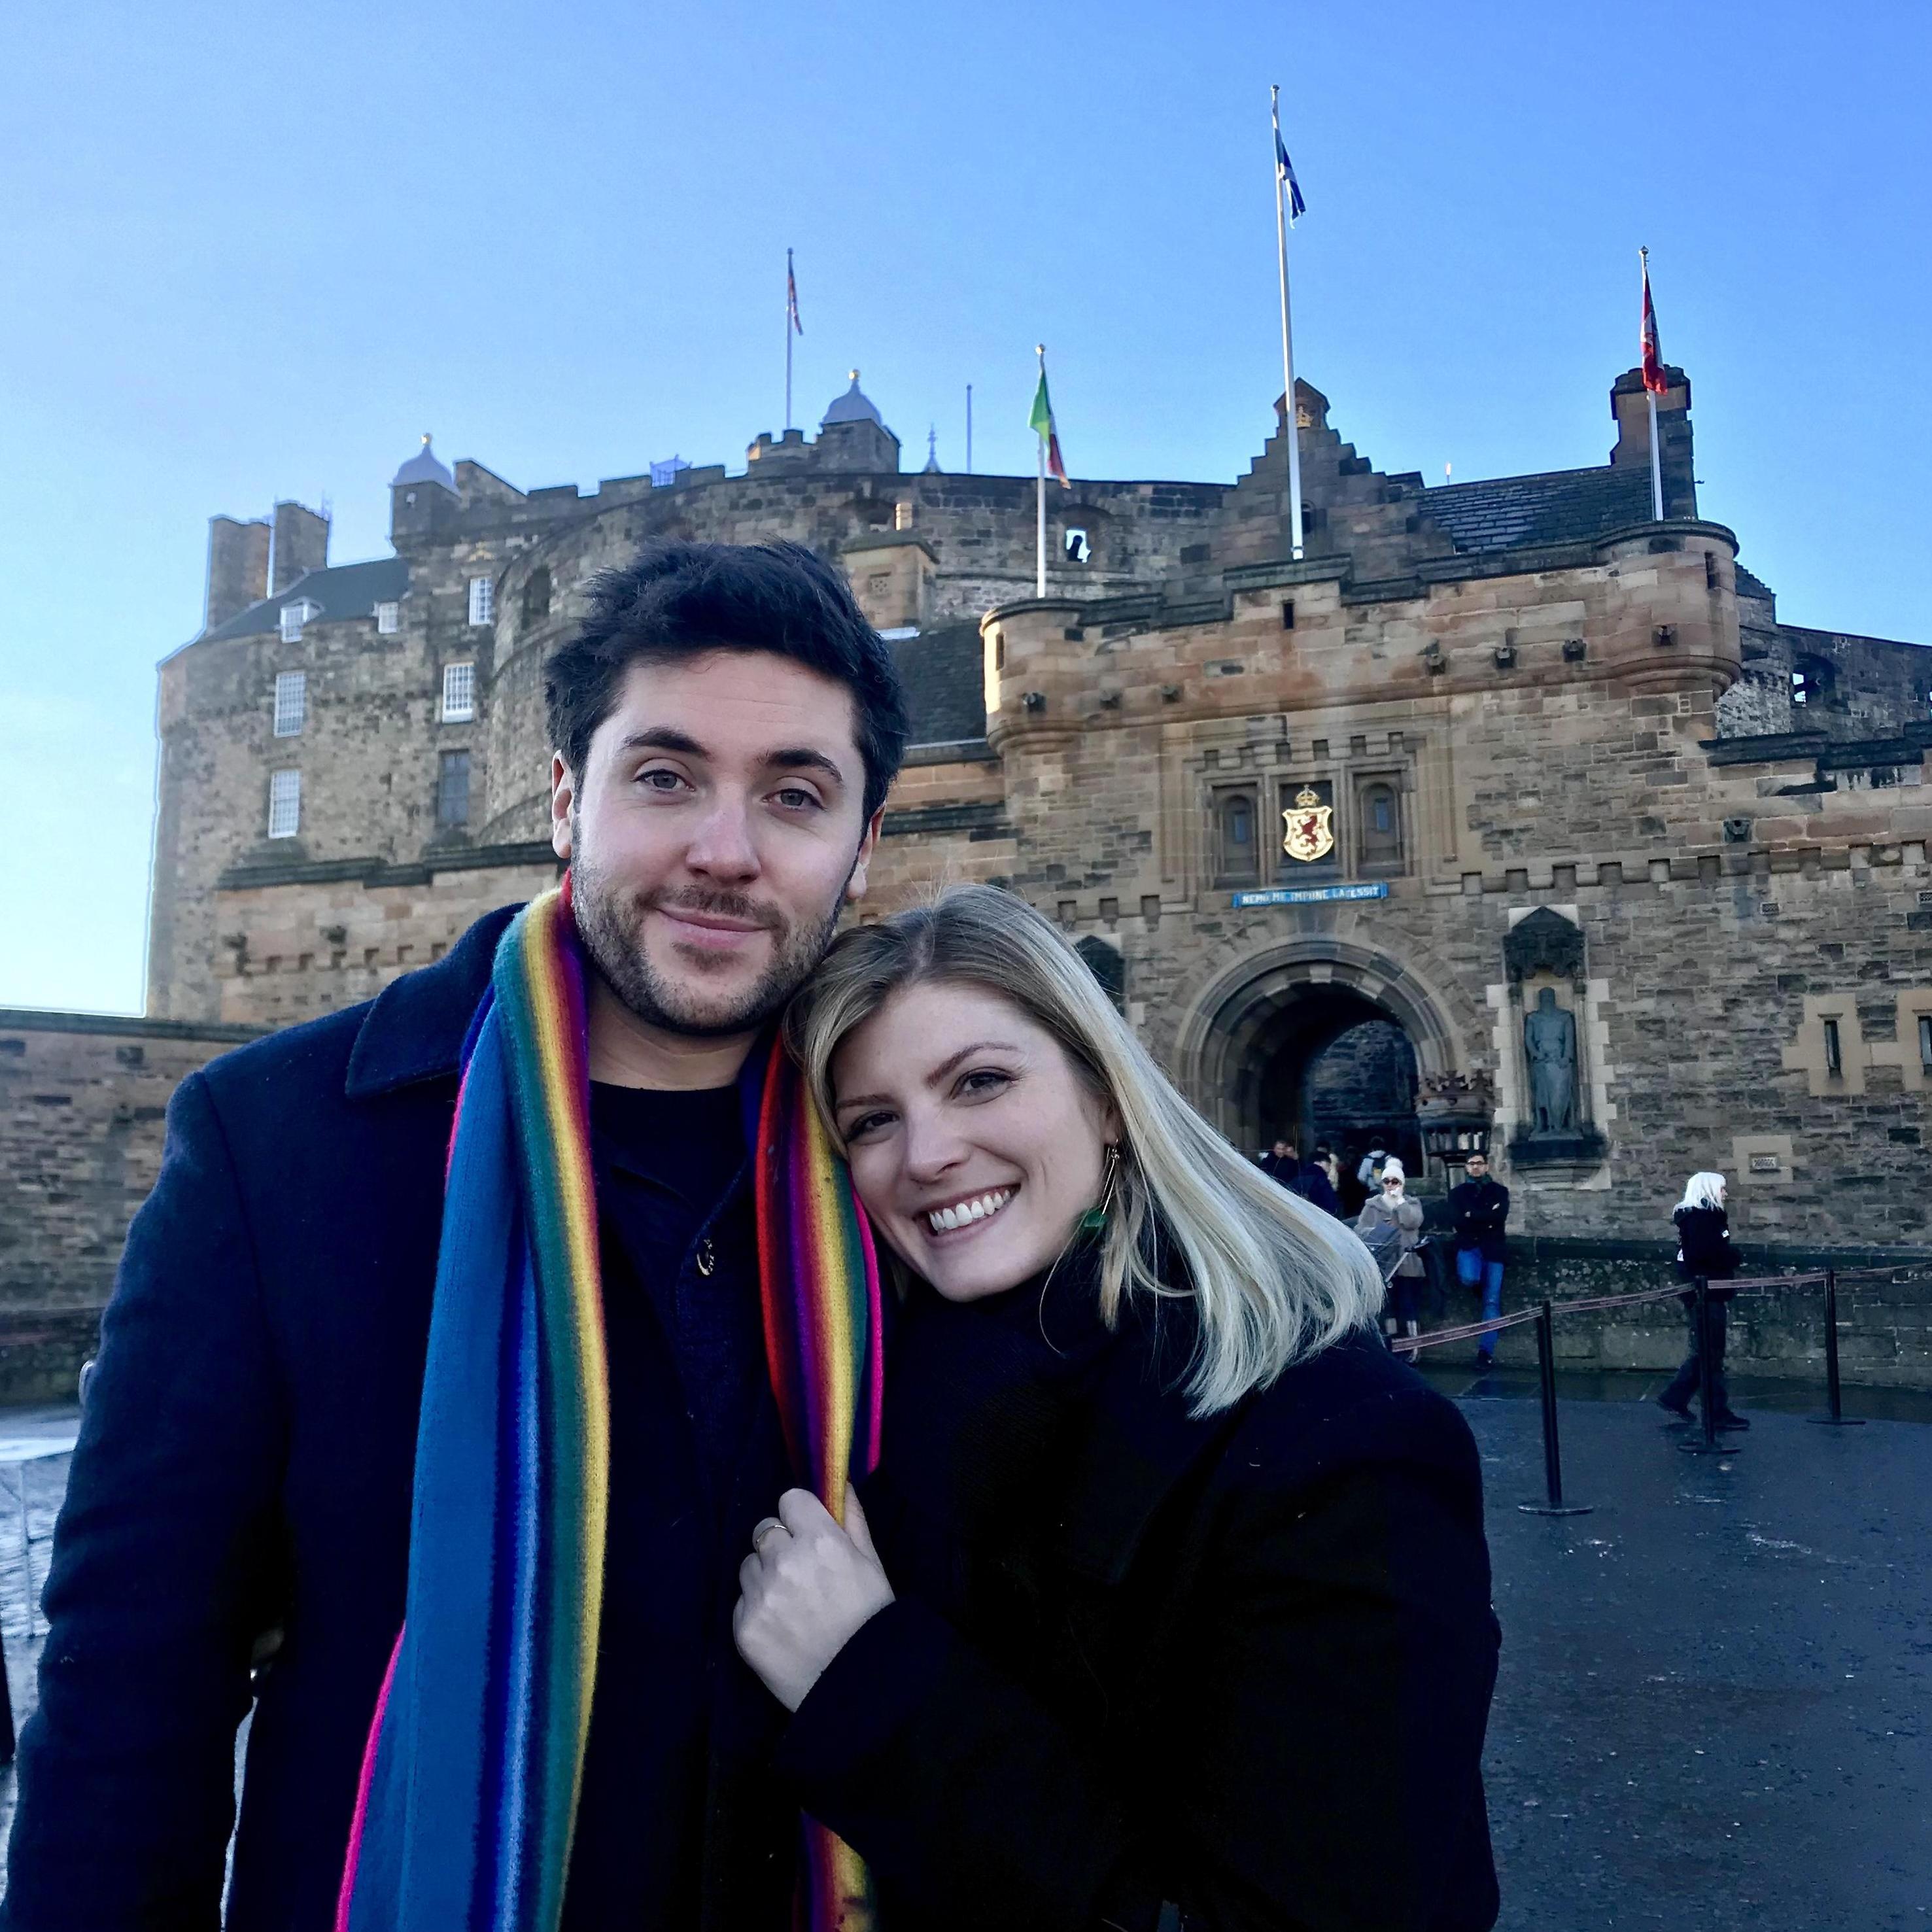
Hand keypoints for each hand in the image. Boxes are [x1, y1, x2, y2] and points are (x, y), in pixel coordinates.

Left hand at [733, 1485, 893, 1711]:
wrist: (858, 1690)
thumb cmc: (871, 1620)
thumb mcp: (872, 1563)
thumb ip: (852, 1517)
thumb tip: (839, 1482)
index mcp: (821, 1541)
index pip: (789, 1499)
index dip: (800, 1517)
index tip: (809, 1534)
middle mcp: (785, 1562)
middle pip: (765, 1529)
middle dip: (781, 1545)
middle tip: (801, 1573)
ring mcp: (761, 1596)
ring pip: (749, 1564)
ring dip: (765, 1575)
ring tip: (792, 1603)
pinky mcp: (744, 1628)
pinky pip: (741, 1600)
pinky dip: (757, 1608)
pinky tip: (782, 1626)